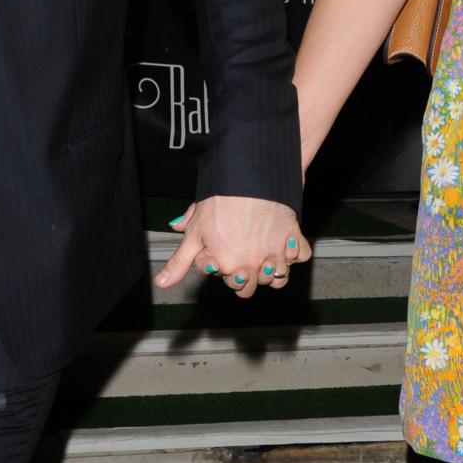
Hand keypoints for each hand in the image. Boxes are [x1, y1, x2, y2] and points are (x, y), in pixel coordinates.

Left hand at [155, 196, 310, 297]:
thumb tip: (162, 283)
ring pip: (278, 278)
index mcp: (228, 266)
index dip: (222, 265)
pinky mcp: (294, 238)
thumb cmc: (219, 200)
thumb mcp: (194, 231)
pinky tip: (283, 242)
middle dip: (245, 274)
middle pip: (251, 287)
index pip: (228, 282)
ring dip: (271, 270)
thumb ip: (180, 261)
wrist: (249, 174)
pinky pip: (300, 256)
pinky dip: (295, 252)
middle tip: (240, 249)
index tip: (219, 247)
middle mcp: (254, 265)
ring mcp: (276, 254)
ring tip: (262, 250)